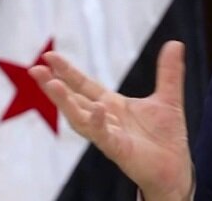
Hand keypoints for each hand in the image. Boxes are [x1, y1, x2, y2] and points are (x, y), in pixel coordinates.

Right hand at [29, 40, 192, 200]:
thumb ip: (169, 72)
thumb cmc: (166, 136)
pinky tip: (95, 109)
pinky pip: (104, 137)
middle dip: (54, 86)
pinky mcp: (119, 150)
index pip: (85, 86)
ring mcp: (109, 136)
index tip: (49, 56)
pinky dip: (98, 123)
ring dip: (65, 102)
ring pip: (81, 119)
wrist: (176, 168)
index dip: (68, 72)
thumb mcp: (169, 98)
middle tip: (35, 69)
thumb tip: (175, 43)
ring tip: (52, 85)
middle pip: (75, 100)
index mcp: (113, 106)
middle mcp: (106, 120)